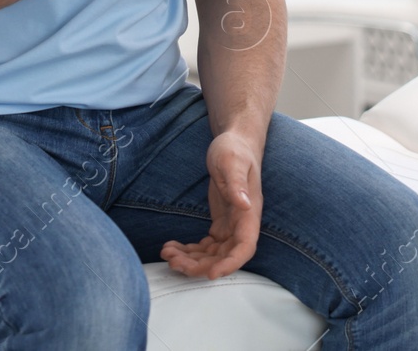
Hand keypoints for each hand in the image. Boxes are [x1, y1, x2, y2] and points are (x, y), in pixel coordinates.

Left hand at [160, 131, 262, 279]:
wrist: (234, 142)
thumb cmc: (234, 149)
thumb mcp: (232, 162)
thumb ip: (237, 183)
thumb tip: (244, 204)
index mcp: (249, 212)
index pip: (245, 246)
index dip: (231, 264)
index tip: (212, 274)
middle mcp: (242, 223)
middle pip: (225, 256)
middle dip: (201, 265)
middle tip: (175, 262)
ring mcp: (231, 225)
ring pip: (213, 254)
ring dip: (191, 260)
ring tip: (168, 254)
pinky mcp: (220, 224)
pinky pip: (206, 246)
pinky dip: (189, 251)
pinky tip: (172, 247)